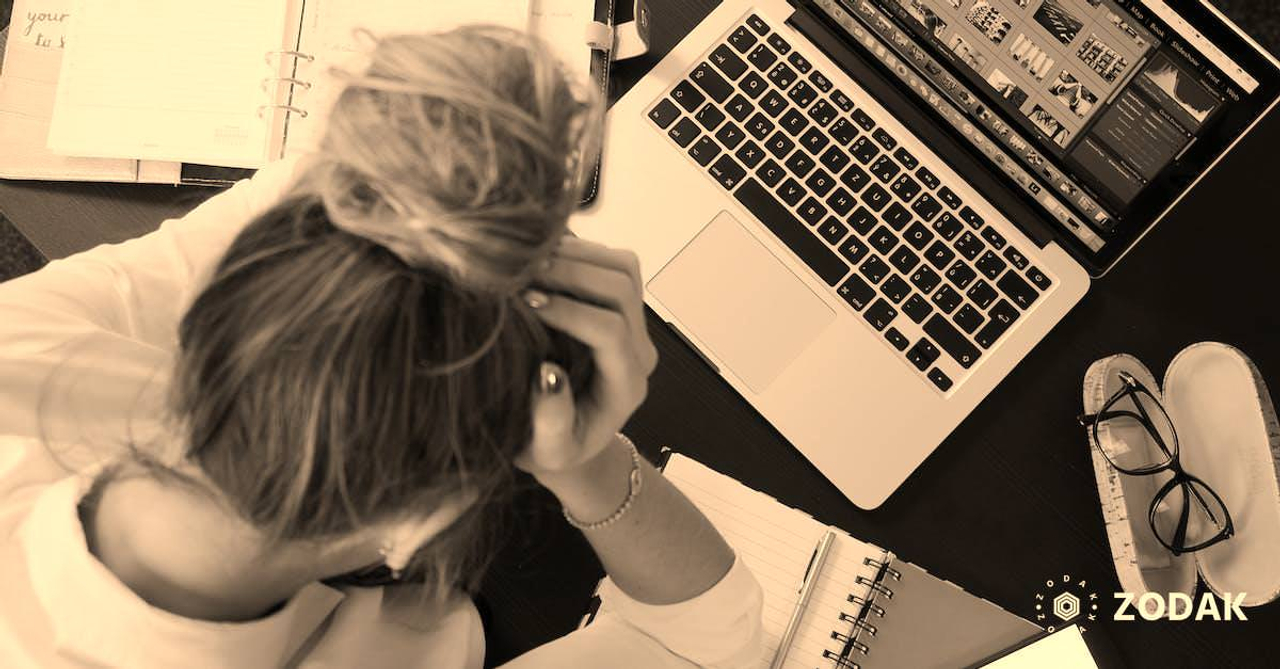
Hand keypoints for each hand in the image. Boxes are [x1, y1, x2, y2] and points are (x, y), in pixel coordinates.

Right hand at [514, 237, 657, 480]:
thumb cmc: (552, 449)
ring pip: (623, 267)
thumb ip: (551, 421)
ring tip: (528, 261)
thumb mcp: (547, 450)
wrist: (567, 439)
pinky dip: (577, 250)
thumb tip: (548, 374)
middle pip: (622, 289)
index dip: (570, 311)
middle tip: (521, 272)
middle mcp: (639, 350)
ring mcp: (634, 324)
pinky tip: (538, 259)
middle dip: (572, 273)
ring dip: (577, 255)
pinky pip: (611, 262)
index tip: (526, 303)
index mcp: (626, 386)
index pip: (610, 332)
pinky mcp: (620, 305)